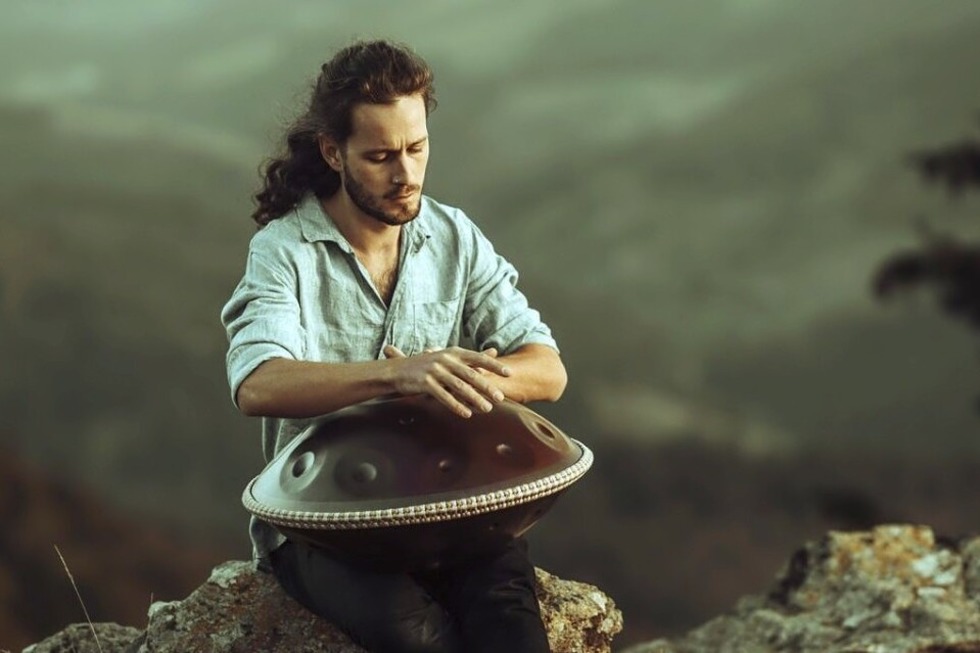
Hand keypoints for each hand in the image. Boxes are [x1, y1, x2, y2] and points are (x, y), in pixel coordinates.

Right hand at [382, 345, 508, 417]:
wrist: (397, 371)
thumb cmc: (427, 365)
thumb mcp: (449, 357)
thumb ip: (471, 357)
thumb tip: (494, 352)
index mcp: (453, 352)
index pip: (477, 358)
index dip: (494, 366)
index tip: (508, 374)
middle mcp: (445, 359)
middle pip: (471, 374)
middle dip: (487, 387)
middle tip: (501, 398)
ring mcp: (435, 370)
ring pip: (459, 387)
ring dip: (474, 398)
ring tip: (487, 409)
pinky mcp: (425, 382)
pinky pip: (444, 396)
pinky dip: (456, 405)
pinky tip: (466, 413)